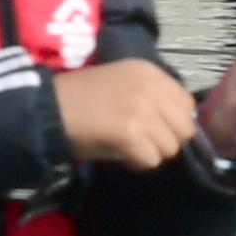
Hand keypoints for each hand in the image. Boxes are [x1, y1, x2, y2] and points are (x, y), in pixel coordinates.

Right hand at [53, 59, 200, 168]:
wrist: (48, 108)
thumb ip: (153, 99)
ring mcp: (141, 109)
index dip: (173, 121)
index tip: (154, 128)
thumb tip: (175, 126)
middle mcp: (150, 87)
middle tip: (143, 142)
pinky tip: (122, 155)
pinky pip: (151, 160)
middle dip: (167, 140)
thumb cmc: (81, 99)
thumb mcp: (123, 85)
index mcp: (149, 72)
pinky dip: (138, 163)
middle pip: (185, 128)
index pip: (187, 104)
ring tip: (129, 147)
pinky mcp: (130, 132)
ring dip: (152, 153)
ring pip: (170, 147)